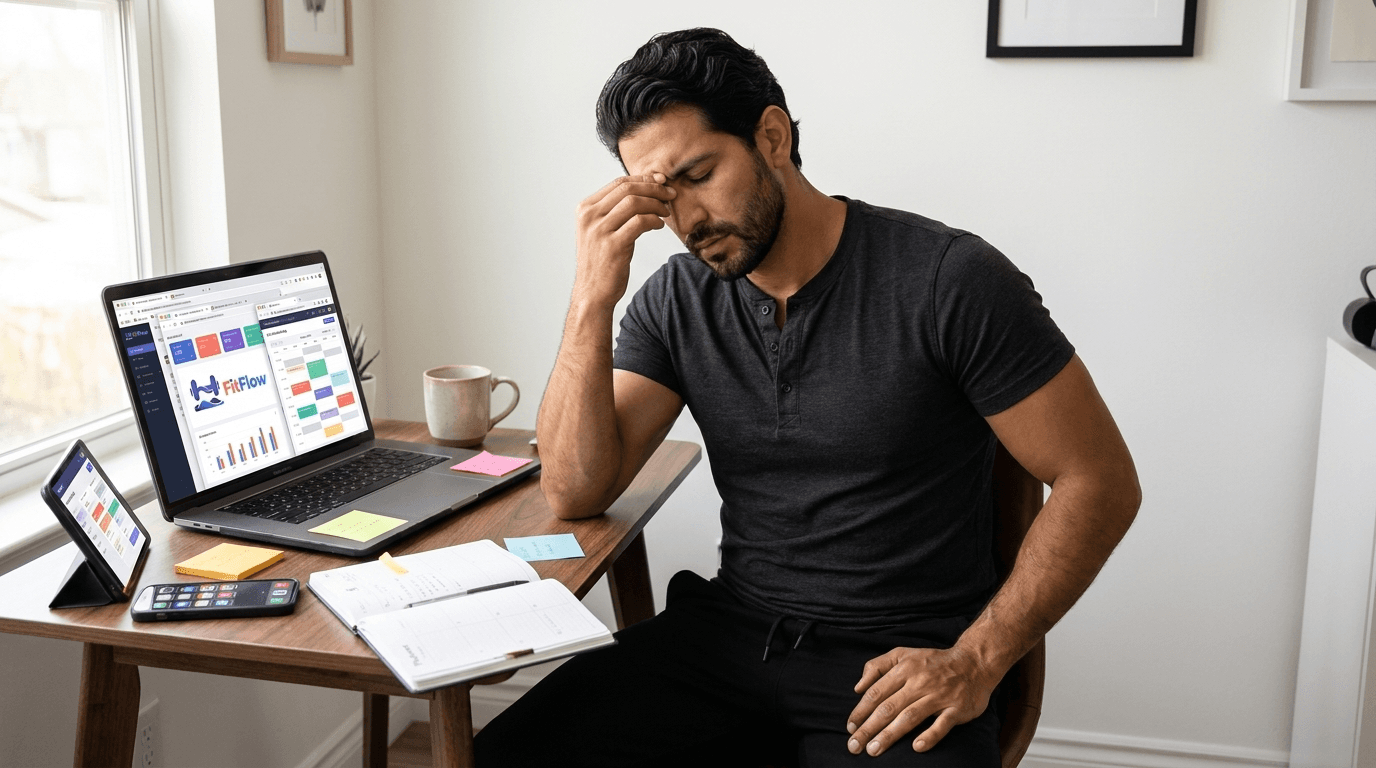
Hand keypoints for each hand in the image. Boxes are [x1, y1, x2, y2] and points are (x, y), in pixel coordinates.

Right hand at [573, 174, 676, 307]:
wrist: (592, 293)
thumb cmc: (601, 263)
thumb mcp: (600, 231)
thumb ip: (613, 212)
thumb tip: (642, 190)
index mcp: (585, 209)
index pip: (618, 183)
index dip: (643, 179)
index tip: (660, 181)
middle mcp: (589, 216)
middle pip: (627, 189)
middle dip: (653, 188)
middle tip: (670, 194)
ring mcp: (599, 230)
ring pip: (634, 202)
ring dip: (656, 204)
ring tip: (666, 211)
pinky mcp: (613, 245)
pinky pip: (639, 222)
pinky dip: (654, 220)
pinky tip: (659, 225)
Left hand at [845, 645, 999, 756]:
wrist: (973, 662)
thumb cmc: (932, 662)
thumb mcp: (902, 654)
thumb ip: (877, 666)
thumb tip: (857, 687)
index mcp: (904, 669)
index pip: (876, 692)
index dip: (861, 711)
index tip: (850, 727)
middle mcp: (919, 682)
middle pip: (888, 708)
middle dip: (868, 728)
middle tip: (854, 746)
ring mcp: (938, 696)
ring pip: (909, 717)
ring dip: (890, 735)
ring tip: (874, 750)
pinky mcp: (956, 708)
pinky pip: (941, 725)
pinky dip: (929, 736)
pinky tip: (916, 747)